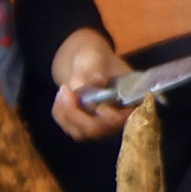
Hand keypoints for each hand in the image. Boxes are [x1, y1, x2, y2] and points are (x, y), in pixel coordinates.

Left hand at [46, 28, 129, 142]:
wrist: (87, 65)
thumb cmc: (97, 60)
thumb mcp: (97, 59)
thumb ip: (96, 71)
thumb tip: (96, 82)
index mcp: (129, 103)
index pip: (123, 119)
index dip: (111, 118)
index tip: (100, 107)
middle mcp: (116, 120)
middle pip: (97, 130)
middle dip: (78, 113)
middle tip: (67, 89)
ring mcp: (99, 127)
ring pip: (80, 132)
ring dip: (66, 112)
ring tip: (64, 88)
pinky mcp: (83, 128)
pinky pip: (68, 127)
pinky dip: (60, 112)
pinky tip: (61, 95)